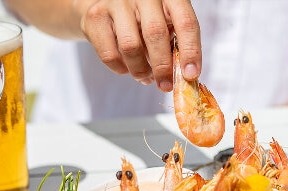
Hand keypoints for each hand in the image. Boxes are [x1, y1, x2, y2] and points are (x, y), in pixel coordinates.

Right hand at [76, 0, 200, 91]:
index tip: (191, 75)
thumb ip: (175, 43)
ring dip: (140, 70)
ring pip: (130, 46)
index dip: (191, 51)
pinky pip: (110, 54)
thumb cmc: (145, 17)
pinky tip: (127, 68)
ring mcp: (117, 2)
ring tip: (146, 77)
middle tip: (165, 85)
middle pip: (155, 34)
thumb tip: (183, 75)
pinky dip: (121, 69)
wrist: (108, 3)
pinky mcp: (96, 16)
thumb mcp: (166, 22)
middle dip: (163, 67)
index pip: (185, 22)